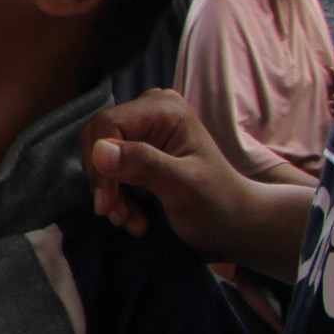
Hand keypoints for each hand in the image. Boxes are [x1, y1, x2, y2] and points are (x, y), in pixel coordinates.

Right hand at [82, 89, 310, 275]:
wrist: (236, 224)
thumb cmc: (218, 207)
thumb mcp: (184, 188)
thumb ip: (145, 166)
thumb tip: (100, 150)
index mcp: (165, 109)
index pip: (108, 126)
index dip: (101, 167)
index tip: (108, 205)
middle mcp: (150, 109)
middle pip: (98, 141)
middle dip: (107, 184)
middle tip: (123, 218)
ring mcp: (143, 128)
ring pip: (98, 157)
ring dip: (110, 195)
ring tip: (133, 221)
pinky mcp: (136, 147)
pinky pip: (106, 168)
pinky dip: (115, 196)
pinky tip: (133, 216)